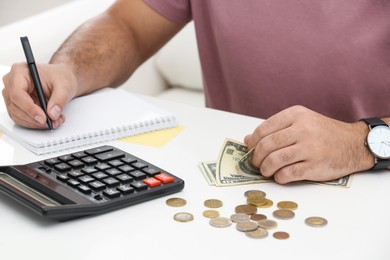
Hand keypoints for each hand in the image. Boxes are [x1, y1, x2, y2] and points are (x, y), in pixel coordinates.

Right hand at [2, 63, 77, 128]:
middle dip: (34, 118)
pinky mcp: (17, 105)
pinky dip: (35, 123)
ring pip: (17, 115)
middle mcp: (12, 82)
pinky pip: (21, 118)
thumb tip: (52, 114)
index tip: (43, 118)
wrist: (62, 79)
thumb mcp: (65, 86)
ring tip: (54, 121)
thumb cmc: (61, 77)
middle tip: (51, 122)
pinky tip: (49, 120)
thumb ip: (59, 100)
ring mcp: (12, 94)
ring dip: (35, 123)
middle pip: (15, 106)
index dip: (29, 108)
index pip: (17, 93)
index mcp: (20, 71)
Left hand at [244, 105, 372, 183]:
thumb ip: (275, 129)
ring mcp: (310, 148)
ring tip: (266, 171)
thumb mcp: (301, 122)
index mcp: (296, 114)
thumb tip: (247, 140)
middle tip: (257, 163)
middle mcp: (303, 129)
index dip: (253, 143)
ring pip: (274, 161)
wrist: (354, 144)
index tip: (251, 150)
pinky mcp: (315, 166)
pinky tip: (280, 176)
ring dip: (265, 169)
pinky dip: (279, 177)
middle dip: (256, 158)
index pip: (263, 129)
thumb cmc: (322, 133)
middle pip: (267, 146)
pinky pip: (287, 174)